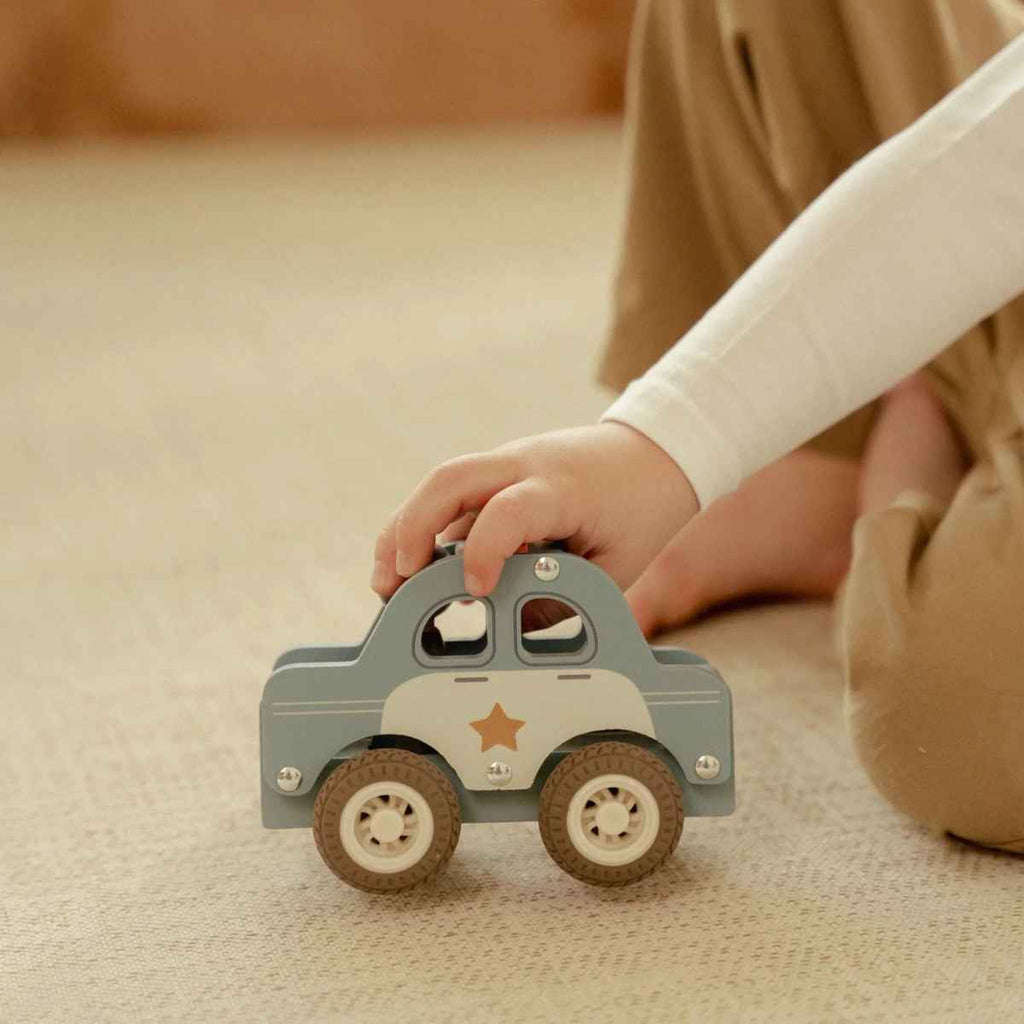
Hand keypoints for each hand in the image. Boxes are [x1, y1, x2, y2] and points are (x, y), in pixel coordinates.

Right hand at [371, 422, 698, 598]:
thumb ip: (560, 595)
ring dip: (405, 528)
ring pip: (439, 483)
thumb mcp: (614, 566)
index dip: (484, 552)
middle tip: (392, 585)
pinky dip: (425, 525)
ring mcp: (507, 461)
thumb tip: (504, 624)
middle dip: (410, 531)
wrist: (655, 451)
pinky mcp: (498, 470)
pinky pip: (452, 493)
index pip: (509, 510)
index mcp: (562, 489)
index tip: (475, 594)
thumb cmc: (639, 510)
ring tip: (386, 582)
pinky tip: (413, 566)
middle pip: (449, 480)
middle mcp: (525, 464)